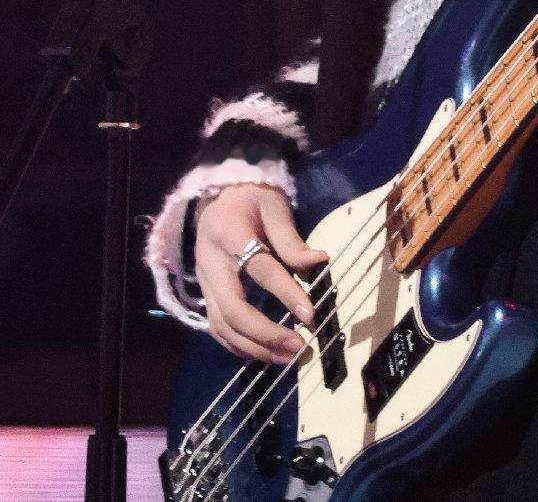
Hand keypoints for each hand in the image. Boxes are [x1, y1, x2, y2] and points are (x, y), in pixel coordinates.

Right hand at [194, 183, 327, 364]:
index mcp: (228, 233)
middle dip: (266, 334)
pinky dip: (240, 346)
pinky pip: (218, 328)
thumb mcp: (274, 206)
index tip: (310, 314)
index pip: (259, 269)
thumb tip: (319, 261)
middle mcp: (209, 263)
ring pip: (222, 326)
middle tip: (299, 347)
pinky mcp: (205, 294)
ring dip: (255, 348)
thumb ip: (291, 239)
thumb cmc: (252, 197)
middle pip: (232, 309)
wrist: (221, 193)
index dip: (285, 292)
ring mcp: (203, 281)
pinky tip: (266, 353)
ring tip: (288, 357)